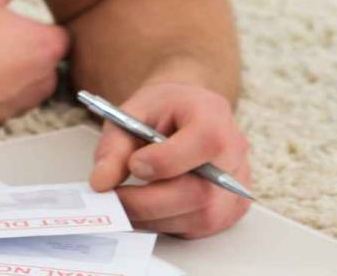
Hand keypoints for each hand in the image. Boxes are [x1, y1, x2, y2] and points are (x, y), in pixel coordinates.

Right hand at [0, 0, 69, 127]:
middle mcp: (44, 79)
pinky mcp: (3, 119)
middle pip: (47, 63)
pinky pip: (7, 104)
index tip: (23, 24)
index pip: (62, 35)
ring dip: (14, 76)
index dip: (43, 28)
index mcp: (47, 46)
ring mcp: (24, 103)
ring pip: (28, 86)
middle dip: (28, 53)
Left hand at [88, 82, 252, 237]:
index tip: (133, 165)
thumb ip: (115, 146)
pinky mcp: (229, 210)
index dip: (165, 161)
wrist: (187, 113)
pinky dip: (164, 222)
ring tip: (124, 202)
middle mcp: (234, 154)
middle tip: (112, 198)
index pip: (204, 143)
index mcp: (213, 117)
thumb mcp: (132, 112)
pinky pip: (196, 227)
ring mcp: (235, 186)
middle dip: (146, 201)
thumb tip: (101, 182)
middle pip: (198, 192)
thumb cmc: (163, 109)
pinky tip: (146, 207)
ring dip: (152, 216)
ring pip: (197, 217)